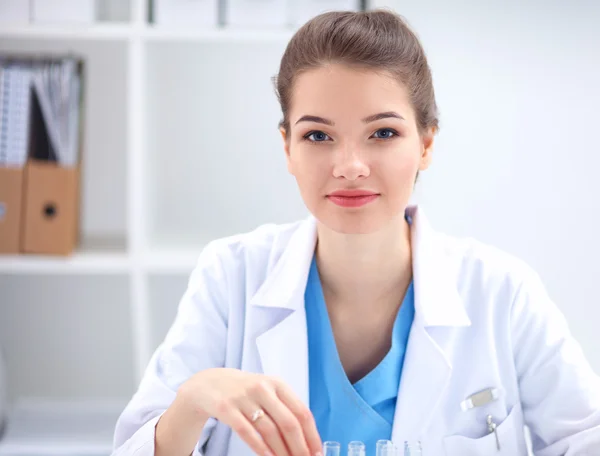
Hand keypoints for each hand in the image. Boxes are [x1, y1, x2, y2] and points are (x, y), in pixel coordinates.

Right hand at [178, 368, 322, 455]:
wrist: (210, 383)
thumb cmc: (246, 392)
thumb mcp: (268, 391)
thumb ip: (286, 408)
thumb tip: (307, 438)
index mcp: (278, 384)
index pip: (301, 411)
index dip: (311, 434)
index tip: (317, 452)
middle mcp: (262, 388)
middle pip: (288, 422)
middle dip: (300, 447)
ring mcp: (244, 397)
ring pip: (269, 430)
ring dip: (282, 452)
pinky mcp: (227, 408)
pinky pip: (247, 432)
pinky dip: (260, 448)